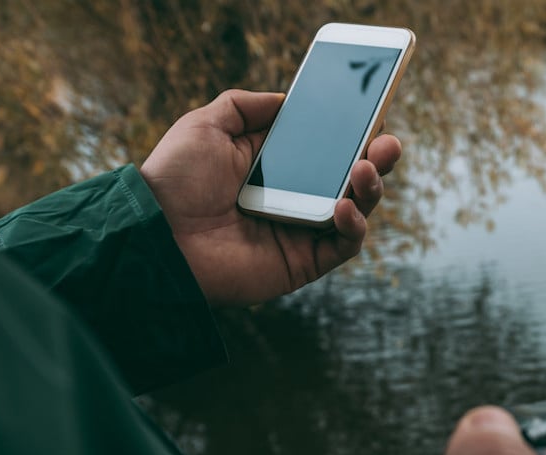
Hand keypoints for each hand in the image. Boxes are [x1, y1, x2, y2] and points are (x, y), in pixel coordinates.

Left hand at [140, 89, 401, 305]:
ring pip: (356, 211)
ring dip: (371, 188)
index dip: (353, 133)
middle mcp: (293, 198)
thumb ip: (247, 105)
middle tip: (388, 144)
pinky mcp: (303, 263)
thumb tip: (287, 99)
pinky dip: (353, 226)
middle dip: (377, 159)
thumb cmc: (175, 180)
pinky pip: (343, 246)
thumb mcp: (207, 124)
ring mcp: (301, 232)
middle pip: (350, 178)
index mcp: (274, 166)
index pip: (326, 147)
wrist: (156, 232)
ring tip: (365, 168)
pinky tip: (343, 206)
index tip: (374, 115)